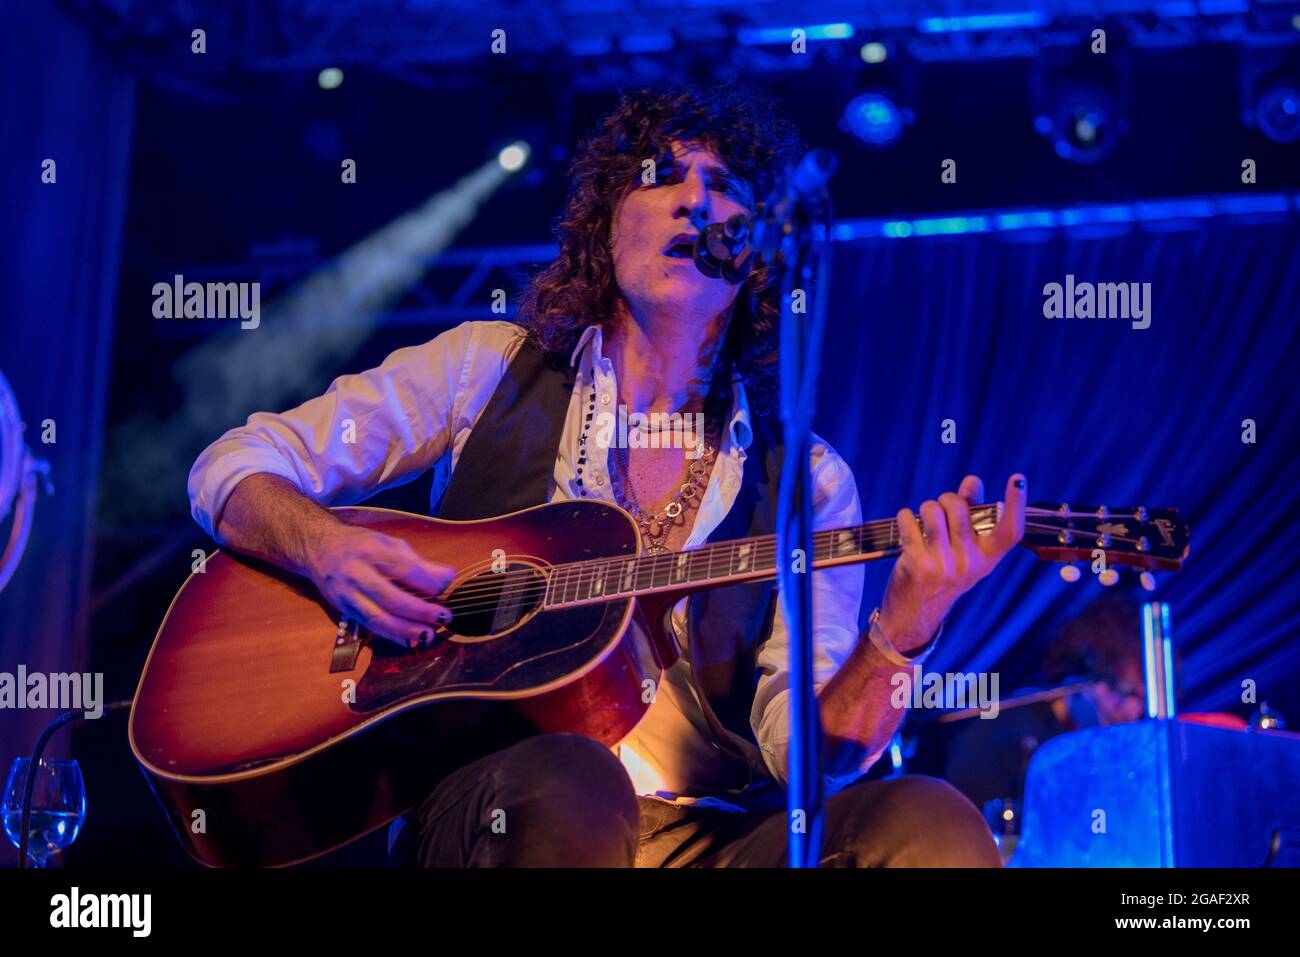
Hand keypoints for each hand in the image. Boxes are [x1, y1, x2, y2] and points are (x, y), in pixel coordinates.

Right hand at [306, 524, 455, 648]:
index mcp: (372, 551)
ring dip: (406, 630)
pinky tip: (409, 640)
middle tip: (443, 617)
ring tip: (428, 635)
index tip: (445, 589)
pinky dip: (391, 635)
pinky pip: (369, 626)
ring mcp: (348, 594)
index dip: (425, 582)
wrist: (318, 547)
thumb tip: (448, 576)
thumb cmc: (360, 544)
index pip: (402, 569)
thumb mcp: (389, 543)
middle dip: (420, 611)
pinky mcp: (344, 609)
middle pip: (391, 598)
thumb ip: (419, 562)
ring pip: (378, 618)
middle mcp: (357, 573)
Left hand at [879, 474, 1026, 652]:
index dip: (1016, 504)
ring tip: (926, 521)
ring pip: (932, 510)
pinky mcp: (918, 564)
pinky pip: (909, 520)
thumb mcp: (966, 549)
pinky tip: (908, 524)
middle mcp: (970, 563)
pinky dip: (906, 516)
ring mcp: (944, 564)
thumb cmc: (945, 570)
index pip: (1011, 531)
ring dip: (926, 508)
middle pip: (958, 507)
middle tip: (942, 510)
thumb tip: (972, 481)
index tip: (1018, 479)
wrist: (917, 611)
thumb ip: (972, 513)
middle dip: (946, 499)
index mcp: (989, 558)